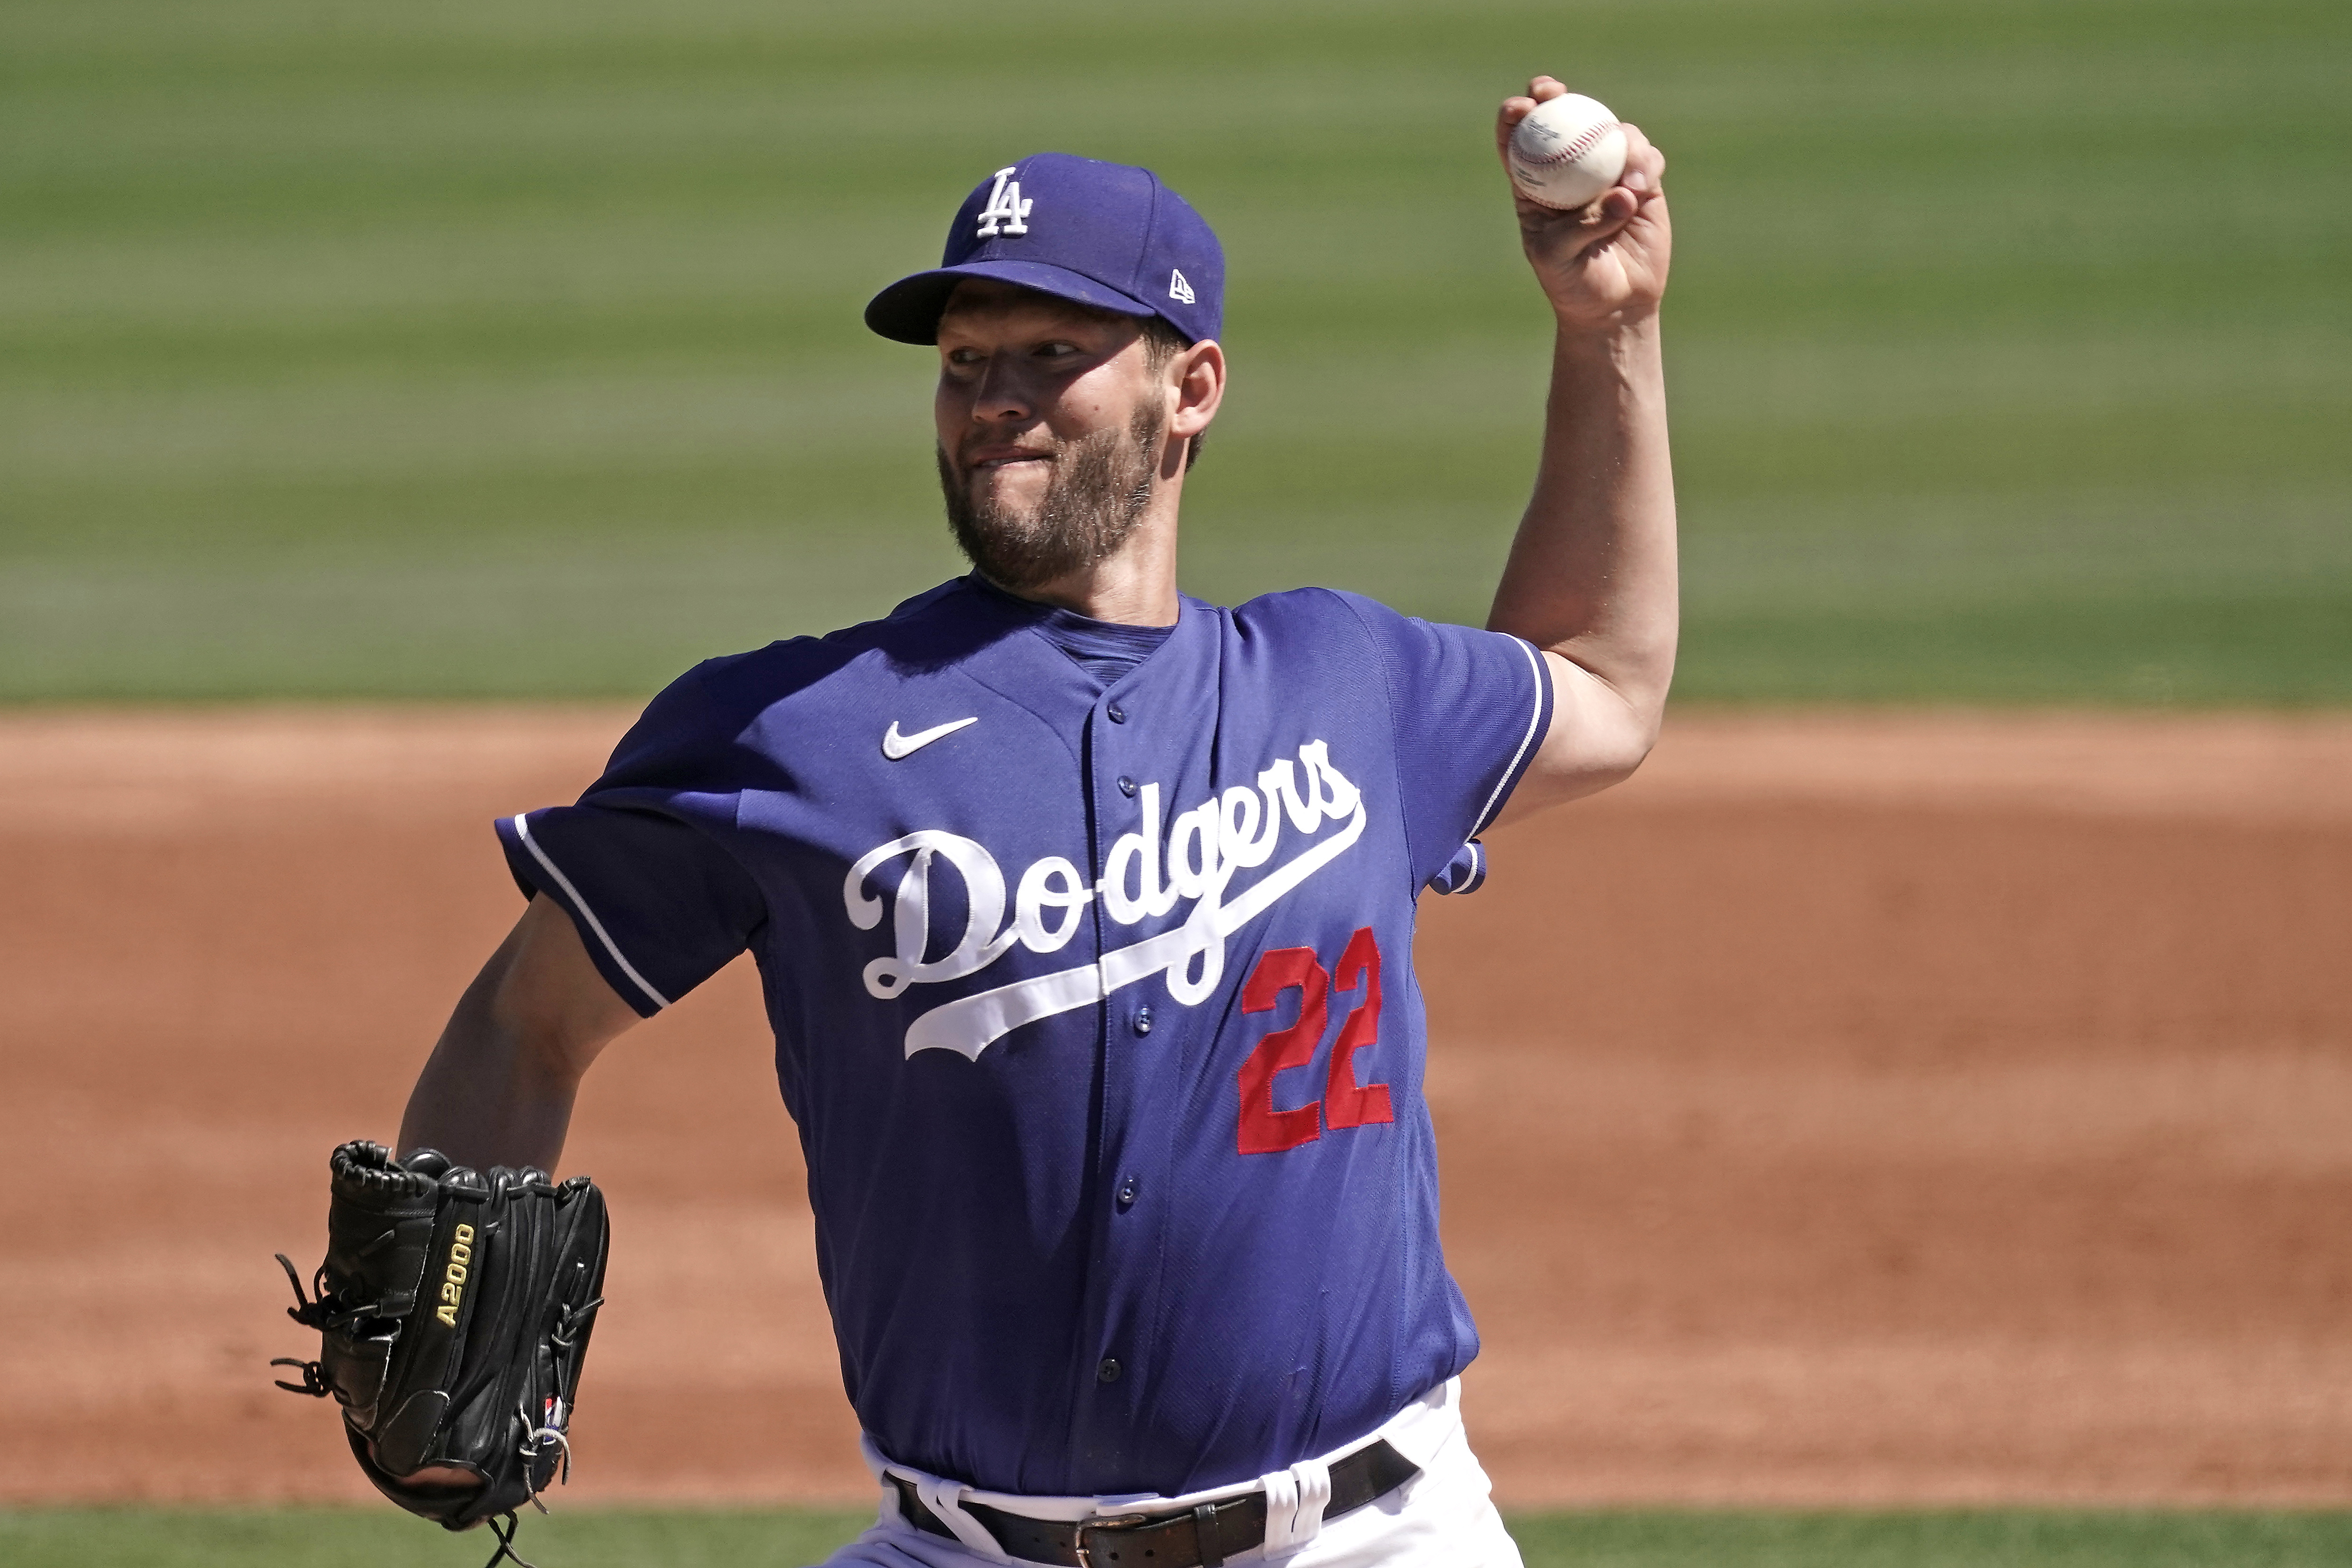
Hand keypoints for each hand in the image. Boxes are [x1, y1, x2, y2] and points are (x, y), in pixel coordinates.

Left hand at [1496, 77, 1670, 334]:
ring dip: (1617, 142)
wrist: (1615, 305)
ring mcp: (1608, 172)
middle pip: (1562, 119)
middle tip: (1553, 92)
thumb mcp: (1558, 257)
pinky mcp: (1642, 181)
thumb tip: (1622, 193)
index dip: (1515, 117)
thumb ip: (1583, 224)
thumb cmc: (1572, 281)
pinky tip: (1640, 187)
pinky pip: (1646, 158)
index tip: (1518, 108)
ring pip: (1611, 133)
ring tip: (1625, 181)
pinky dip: (1645, 165)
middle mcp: (1571, 170)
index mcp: (1536, 185)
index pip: (1519, 141)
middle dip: (1553, 96)